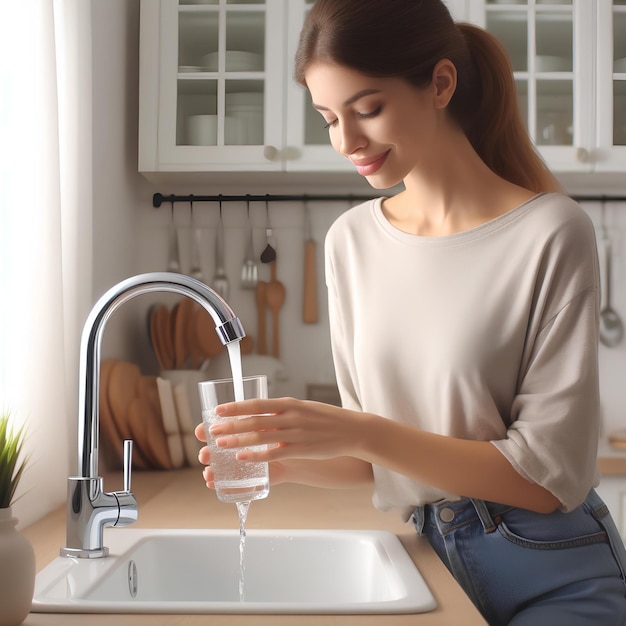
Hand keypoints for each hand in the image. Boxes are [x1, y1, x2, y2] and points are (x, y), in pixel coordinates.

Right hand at [194, 421, 291, 487]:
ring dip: (211, 471)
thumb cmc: (282, 435)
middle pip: (214, 452)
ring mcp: (239, 466)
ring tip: (208, 473)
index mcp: (236, 432)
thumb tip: (254, 417)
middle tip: (204, 455)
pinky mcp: (247, 480)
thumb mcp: (270, 426)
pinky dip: (220, 485)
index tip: (201, 432)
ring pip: (219, 469)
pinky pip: (231, 485)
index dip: (205, 431)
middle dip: (206, 454)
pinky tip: (213, 484)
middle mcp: (234, 449)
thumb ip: (260, 422)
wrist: (296, 454)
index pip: (216, 430)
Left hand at [204, 397, 370, 462]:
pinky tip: (243, 457)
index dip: (235, 407)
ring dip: (239, 440)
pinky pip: (274, 453)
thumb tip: (260, 413)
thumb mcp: (303, 408)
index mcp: (289, 403)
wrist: (352, 430)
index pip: (256, 403)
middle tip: (211, 430)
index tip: (218, 411)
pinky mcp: (301, 449)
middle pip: (254, 420)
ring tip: (221, 444)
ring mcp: (295, 433)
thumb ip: (282, 411)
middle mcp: (290, 416)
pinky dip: (257, 455)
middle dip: (231, 425)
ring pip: (261, 436)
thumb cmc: (326, 418)